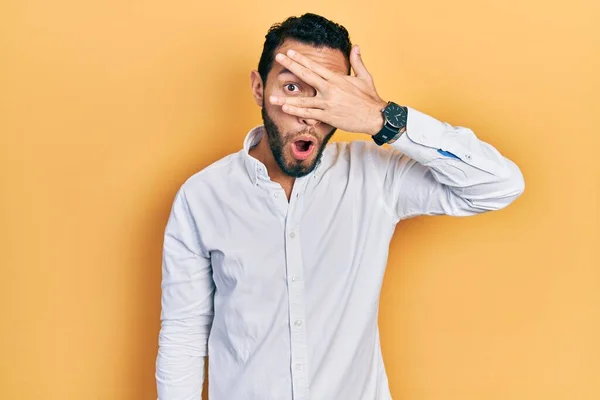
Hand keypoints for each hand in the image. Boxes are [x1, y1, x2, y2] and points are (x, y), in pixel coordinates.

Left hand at [269, 45, 387, 135]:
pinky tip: (286, 109)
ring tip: (272, 97)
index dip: (301, 59)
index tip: (290, 53)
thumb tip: (356, 47)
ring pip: (303, 100)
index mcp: (337, 79)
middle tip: (279, 59)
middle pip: (306, 75)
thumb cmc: (369, 98)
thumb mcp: (364, 77)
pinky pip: (309, 114)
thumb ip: (357, 62)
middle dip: (291, 66)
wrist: (375, 117)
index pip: (315, 66)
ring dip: (287, 99)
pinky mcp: (328, 117)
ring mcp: (328, 104)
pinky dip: (297, 112)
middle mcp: (330, 89)